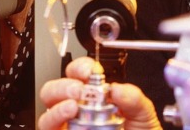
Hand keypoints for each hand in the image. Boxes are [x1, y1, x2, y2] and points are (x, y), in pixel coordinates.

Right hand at [38, 56, 161, 129]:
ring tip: (73, 107)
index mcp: (95, 95)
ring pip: (47, 111)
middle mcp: (77, 109)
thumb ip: (133, 98)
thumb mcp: (142, 112)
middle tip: (80, 91)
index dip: (80, 67)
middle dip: (64, 86)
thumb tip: (117, 88)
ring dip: (57, 106)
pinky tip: (68, 115)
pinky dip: (54, 119)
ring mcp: (68, 125)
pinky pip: (48, 128)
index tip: (89, 71)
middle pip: (55, 90)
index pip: (78, 72)